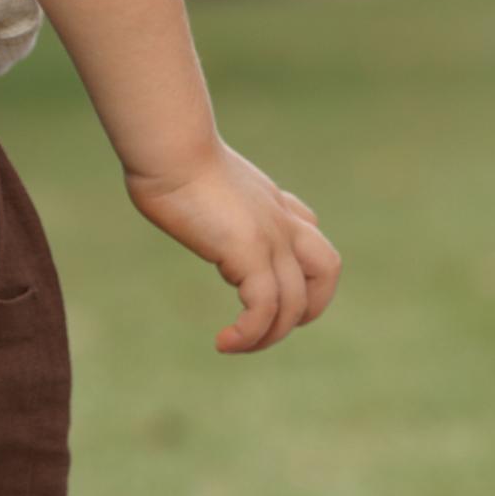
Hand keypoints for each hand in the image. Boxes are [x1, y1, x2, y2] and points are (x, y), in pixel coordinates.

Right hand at [126, 139, 340, 354]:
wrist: (170, 148)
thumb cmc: (167, 157)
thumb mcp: (197, 177)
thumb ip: (205, 195)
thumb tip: (173, 193)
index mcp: (271, 201)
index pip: (311, 236)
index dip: (302, 271)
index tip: (263, 289)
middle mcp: (281, 220)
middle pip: (326, 270)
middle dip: (308, 308)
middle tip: (267, 327)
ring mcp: (272, 238)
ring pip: (295, 303)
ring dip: (268, 336)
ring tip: (235, 346)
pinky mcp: (250, 253)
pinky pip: (263, 309)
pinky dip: (249, 335)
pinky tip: (223, 342)